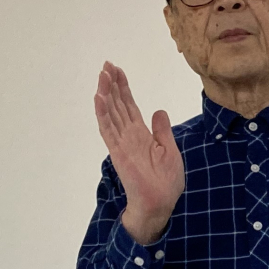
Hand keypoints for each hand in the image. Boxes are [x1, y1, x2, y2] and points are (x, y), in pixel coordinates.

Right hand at [94, 61, 184, 244]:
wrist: (161, 203)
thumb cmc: (166, 181)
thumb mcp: (169, 149)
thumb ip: (161, 130)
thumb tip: (158, 111)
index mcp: (140, 134)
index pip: (129, 106)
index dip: (123, 88)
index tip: (116, 71)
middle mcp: (128, 135)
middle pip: (117, 105)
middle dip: (112, 85)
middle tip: (105, 65)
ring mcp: (121, 143)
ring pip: (111, 114)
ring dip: (105, 94)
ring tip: (101, 76)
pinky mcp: (118, 152)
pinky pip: (108, 130)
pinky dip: (103, 114)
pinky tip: (98, 99)